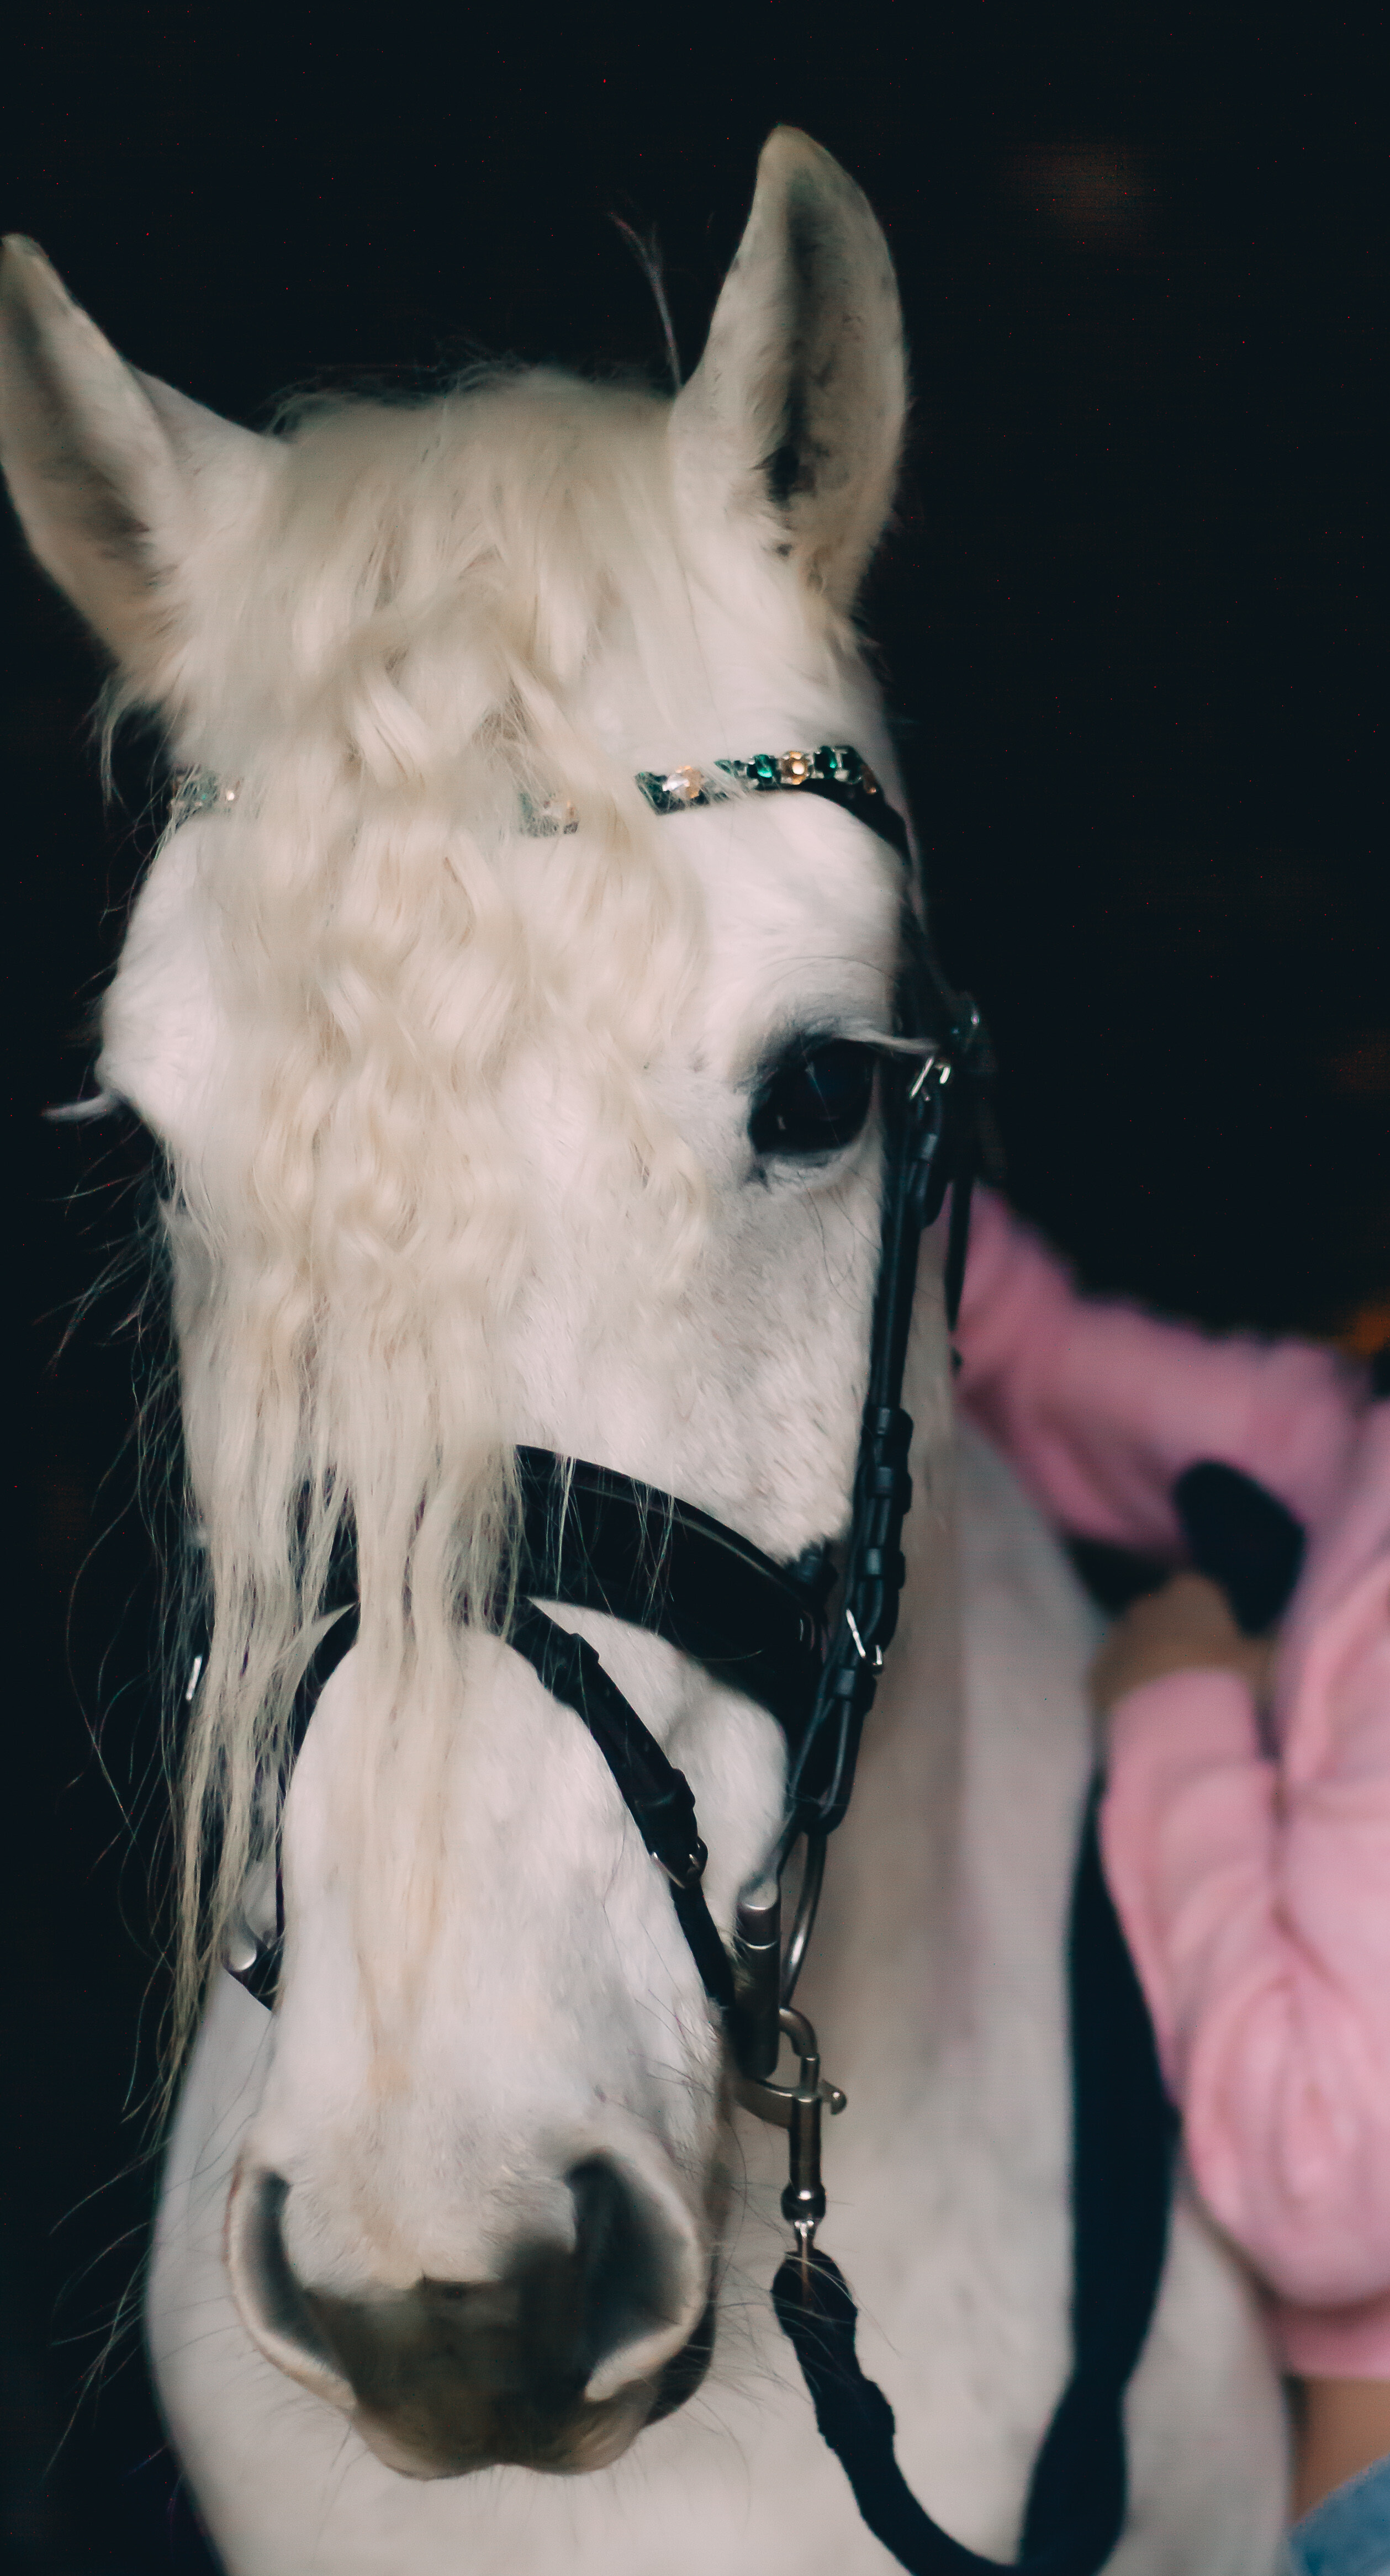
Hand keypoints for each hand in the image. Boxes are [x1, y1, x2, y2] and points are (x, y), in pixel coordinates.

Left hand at [1090, 1571, 1273, 1714]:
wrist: (1171, 1725)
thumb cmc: (1227, 1680)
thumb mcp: (1267, 1661)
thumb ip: (1275, 1643)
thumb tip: (1285, 1636)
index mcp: (1190, 1591)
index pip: (1206, 1594)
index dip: (1218, 1620)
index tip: (1229, 1647)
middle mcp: (1147, 1605)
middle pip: (1166, 1616)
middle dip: (1179, 1636)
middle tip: (1202, 1674)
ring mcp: (1116, 1638)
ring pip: (1137, 1644)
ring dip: (1151, 1661)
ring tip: (1174, 1698)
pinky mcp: (1095, 1675)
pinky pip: (1115, 1676)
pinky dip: (1127, 1689)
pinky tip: (1145, 1713)